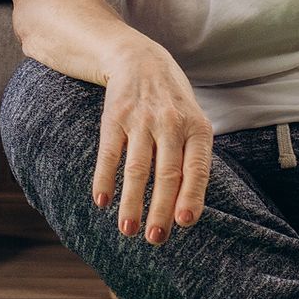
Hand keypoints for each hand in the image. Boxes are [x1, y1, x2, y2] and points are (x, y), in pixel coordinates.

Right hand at [93, 51, 215, 245]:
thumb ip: (193, 160)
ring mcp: (141, 120)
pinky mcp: (114, 118)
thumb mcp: (193, 122)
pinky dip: (105, 179)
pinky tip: (101, 201)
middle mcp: (171, 124)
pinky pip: (109, 154)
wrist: (139, 59)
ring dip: (131, 202)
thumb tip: (187, 209)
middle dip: (160, 209)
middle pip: (166, 174)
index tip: (184, 223)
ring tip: (128, 230)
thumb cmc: (172, 102)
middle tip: (155, 239)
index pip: (197, 168)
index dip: (191, 196)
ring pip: (137, 168)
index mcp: (197, 128)